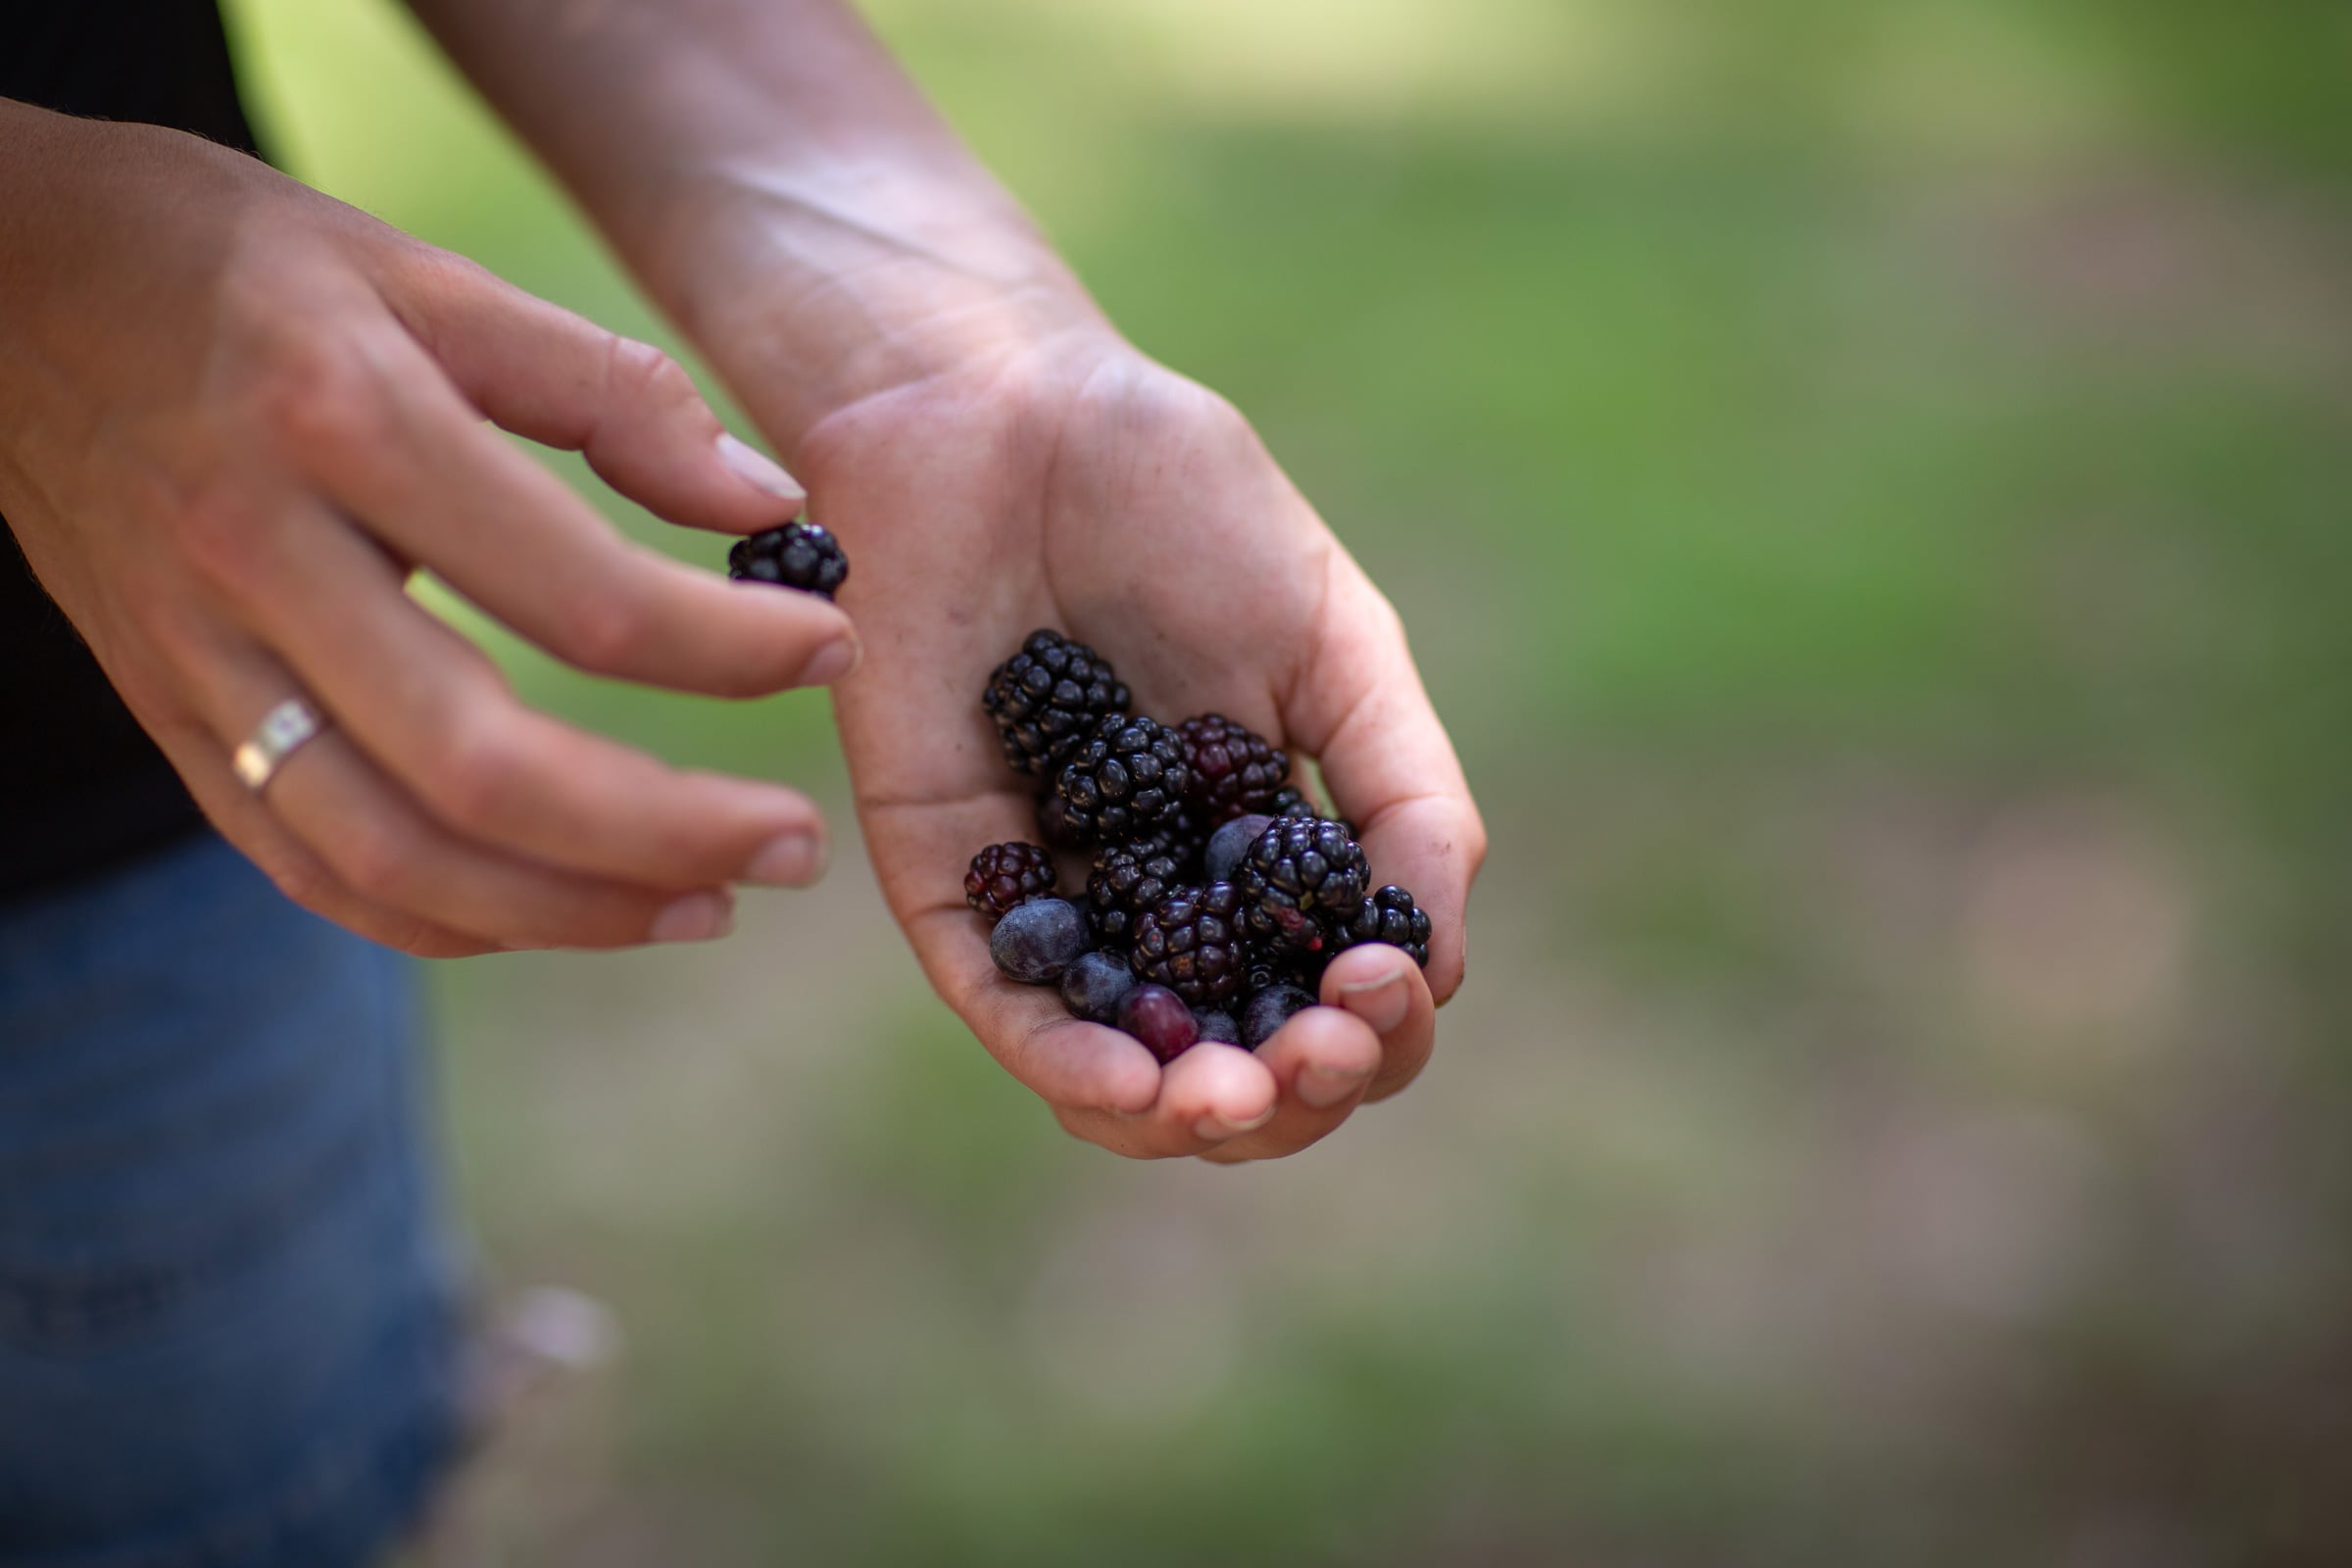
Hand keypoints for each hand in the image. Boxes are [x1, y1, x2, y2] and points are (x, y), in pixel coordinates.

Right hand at [0, 107, 855, 953]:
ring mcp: (198, 660)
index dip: (728, 651)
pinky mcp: (168, 717)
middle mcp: (260, 562)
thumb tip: (770, 509)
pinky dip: (444, 916)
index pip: (579, 598)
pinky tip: (560, 912)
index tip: (828, 652)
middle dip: (667, 832)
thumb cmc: (240, 268)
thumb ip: (610, 392)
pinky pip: (307, 865)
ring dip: (571, 910)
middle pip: (485, 769)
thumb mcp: (429, 278)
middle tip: (796, 845)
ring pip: (393, 855)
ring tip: (706, 902)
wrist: (2, 284)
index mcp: (345, 425)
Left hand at [790, 334, 1485, 1159]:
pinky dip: (1061, 1057)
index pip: (1325, 1000)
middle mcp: (1159, 894)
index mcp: (1259, 853)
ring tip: (1230, 1094)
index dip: (1373, 1032)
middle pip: (1231, 1060)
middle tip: (1313, 1057)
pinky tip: (1126, 1082)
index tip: (1380, 987)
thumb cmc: (1184, 507)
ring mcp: (1051, 888)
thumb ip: (1402, 792)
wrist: (1015, 410)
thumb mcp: (1338, 646)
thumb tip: (1437, 960)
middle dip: (1289, 1091)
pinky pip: (995, 997)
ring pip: (1114, 1062)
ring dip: (1181, 1111)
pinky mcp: (943, 867)